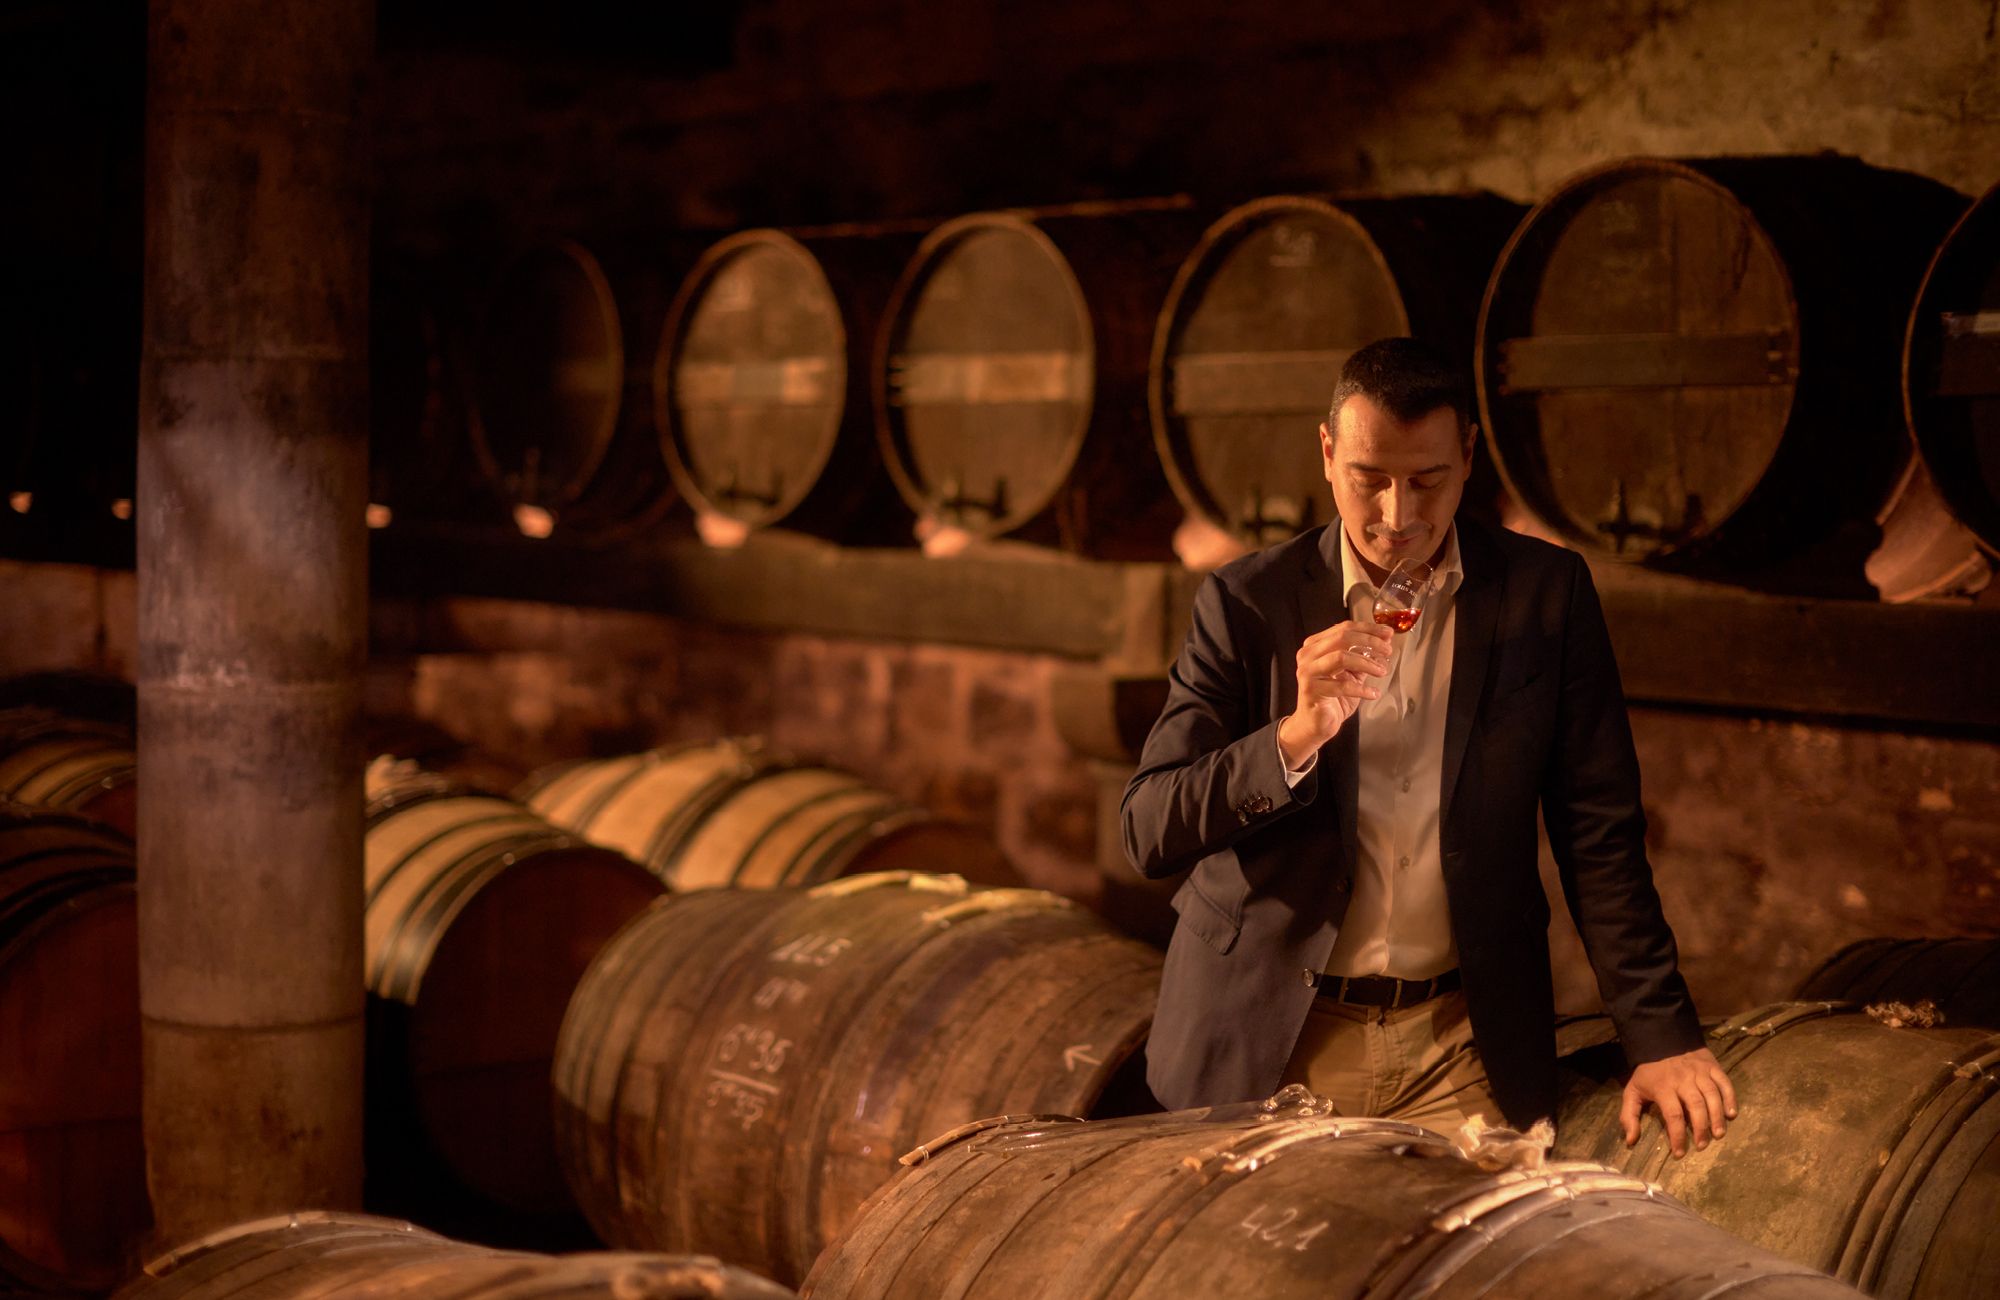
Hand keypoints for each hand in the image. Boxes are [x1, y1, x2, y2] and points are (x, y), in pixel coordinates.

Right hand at [1278, 620, 1392, 766]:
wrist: (1315, 723)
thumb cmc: (1333, 697)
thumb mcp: (1351, 673)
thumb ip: (1363, 656)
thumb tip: (1384, 642)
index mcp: (1316, 646)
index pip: (1344, 628)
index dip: (1368, 629)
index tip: (1387, 633)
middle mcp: (1308, 655)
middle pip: (1342, 638)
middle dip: (1369, 642)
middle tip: (1387, 651)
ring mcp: (1308, 672)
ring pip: (1341, 657)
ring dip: (1366, 663)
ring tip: (1382, 671)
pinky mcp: (1311, 690)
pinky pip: (1342, 686)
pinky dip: (1362, 689)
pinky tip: (1373, 693)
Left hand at [1621, 1046, 1736, 1156]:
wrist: (1663, 1041)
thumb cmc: (1649, 1072)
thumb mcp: (1632, 1091)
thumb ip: (1629, 1116)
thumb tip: (1631, 1141)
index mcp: (1663, 1087)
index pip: (1673, 1115)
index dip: (1677, 1136)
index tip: (1680, 1153)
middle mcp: (1683, 1079)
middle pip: (1696, 1106)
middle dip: (1701, 1129)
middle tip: (1702, 1146)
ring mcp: (1700, 1072)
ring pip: (1712, 1096)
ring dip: (1717, 1117)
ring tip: (1718, 1135)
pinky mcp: (1712, 1067)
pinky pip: (1724, 1083)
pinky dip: (1730, 1098)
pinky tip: (1731, 1114)